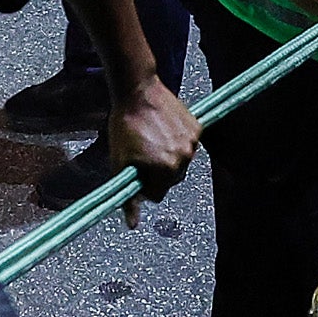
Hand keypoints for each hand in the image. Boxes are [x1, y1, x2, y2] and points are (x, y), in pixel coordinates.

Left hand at [103, 76, 199, 195]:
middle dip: (156, 172)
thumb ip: (128, 197)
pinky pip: (187, 145)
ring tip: (152, 138)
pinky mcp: (197, 128)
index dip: (142, 184)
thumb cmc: (124, 126)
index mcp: (165, 170)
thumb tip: (132, 225)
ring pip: (180, 163)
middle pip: (170, 180)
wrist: (136, 91)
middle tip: (142, 153)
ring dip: (168, 157)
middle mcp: (183, 158)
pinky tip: (163, 129)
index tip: (135, 170)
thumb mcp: (120, 163)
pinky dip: (178, 141)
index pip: (156, 195)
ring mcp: (192, 143)